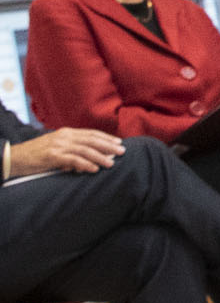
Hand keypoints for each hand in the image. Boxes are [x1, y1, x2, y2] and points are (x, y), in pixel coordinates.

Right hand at [8, 128, 123, 176]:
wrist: (14, 157)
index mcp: (66, 132)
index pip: (91, 133)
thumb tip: (88, 159)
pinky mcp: (52, 156)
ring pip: (85, 150)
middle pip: (91, 140)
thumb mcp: (55, 147)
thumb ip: (71, 149)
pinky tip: (94, 169)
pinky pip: (73, 160)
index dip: (106, 138)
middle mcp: (64, 136)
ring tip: (111, 163)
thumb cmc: (36, 154)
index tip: (118, 142)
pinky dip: (85, 164)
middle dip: (108, 145)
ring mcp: (58, 146)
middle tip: (122, 151)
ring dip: (100, 157)